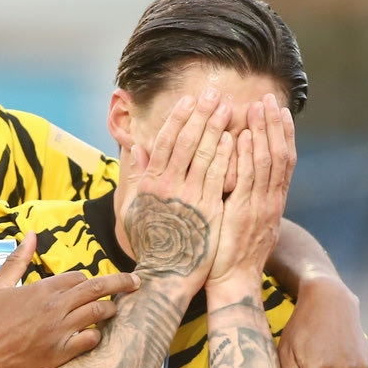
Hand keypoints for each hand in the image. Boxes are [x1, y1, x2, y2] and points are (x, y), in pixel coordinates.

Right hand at [0, 235, 140, 367]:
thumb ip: (18, 258)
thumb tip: (31, 234)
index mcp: (42, 289)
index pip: (79, 277)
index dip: (86, 280)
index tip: (91, 284)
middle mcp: (55, 307)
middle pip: (97, 290)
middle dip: (121, 283)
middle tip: (136, 282)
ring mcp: (60, 331)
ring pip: (98, 312)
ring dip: (109, 310)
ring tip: (114, 310)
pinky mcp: (60, 353)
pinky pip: (90, 340)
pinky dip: (96, 335)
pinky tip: (94, 334)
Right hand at [122, 88, 233, 290]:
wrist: (166, 274)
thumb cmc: (150, 242)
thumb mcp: (133, 209)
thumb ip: (136, 178)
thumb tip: (137, 149)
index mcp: (150, 183)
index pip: (165, 142)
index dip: (178, 119)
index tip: (189, 101)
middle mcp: (169, 186)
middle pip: (187, 142)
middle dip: (201, 114)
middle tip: (214, 93)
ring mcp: (190, 197)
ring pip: (205, 154)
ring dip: (217, 127)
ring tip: (228, 108)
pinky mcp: (208, 209)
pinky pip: (219, 176)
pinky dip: (226, 155)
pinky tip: (235, 138)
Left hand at [208, 93, 295, 290]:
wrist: (232, 282)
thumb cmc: (231, 253)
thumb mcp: (245, 222)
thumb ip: (247, 197)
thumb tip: (243, 176)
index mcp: (272, 201)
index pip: (283, 160)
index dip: (282, 134)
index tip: (278, 111)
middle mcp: (271, 201)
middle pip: (279, 155)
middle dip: (274, 125)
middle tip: (268, 98)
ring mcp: (260, 206)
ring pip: (267, 162)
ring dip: (262, 132)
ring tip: (257, 107)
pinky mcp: (244, 213)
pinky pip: (248, 179)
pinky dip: (247, 156)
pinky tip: (242, 136)